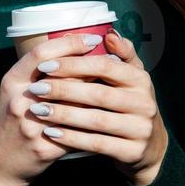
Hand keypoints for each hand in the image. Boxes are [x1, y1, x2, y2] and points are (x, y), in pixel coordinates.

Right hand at [0, 31, 106, 185]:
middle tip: (114, 60)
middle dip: (92, 66)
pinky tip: (109, 115)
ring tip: (116, 85)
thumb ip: (36, 74)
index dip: (69, 43)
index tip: (92, 38)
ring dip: (98, 94)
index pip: (42, 53)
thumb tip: (73, 53)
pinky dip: (93, 121)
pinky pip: (77, 131)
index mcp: (11, 81)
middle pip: (64, 76)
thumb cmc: (8, 123)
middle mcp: (20, 101)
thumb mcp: (12, 92)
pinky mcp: (45, 148)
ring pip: (75, 104)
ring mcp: (32, 125)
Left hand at [27, 29, 168, 185]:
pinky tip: (51, 132)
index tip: (45, 65)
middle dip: (64, 89)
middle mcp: (145, 103)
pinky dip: (72, 138)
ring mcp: (141, 129)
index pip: (106, 66)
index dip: (74, 64)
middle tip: (36, 88)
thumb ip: (121, 55)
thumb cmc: (130, 105)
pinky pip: (97, 143)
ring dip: (64, 114)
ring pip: (96, 120)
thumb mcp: (130, 79)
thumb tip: (109, 34)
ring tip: (38, 110)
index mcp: (141, 79)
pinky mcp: (133, 151)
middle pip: (99, 93)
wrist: (148, 148)